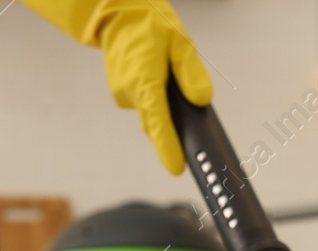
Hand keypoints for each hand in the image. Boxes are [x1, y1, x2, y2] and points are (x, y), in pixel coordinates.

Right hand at [24, 0, 213, 173]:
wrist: (115, 13)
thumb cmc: (149, 23)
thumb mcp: (180, 41)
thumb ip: (191, 73)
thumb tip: (202, 99)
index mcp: (145, 79)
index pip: (157, 121)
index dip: (167, 147)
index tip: (177, 168)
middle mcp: (131, 92)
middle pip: (157, 123)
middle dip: (174, 127)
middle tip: (188, 118)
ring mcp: (124, 95)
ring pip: (152, 113)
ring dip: (164, 107)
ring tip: (168, 79)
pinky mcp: (122, 94)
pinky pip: (145, 104)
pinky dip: (155, 99)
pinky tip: (158, 79)